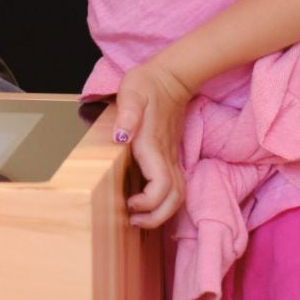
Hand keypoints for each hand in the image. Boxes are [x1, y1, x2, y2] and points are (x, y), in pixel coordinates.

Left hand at [111, 59, 193, 228]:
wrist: (171, 78)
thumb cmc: (148, 84)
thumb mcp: (132, 91)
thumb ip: (128, 113)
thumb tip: (121, 135)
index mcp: (153, 145)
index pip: (162, 186)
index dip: (149, 202)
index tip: (130, 202)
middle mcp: (166, 156)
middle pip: (174, 199)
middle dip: (157, 217)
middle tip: (133, 221)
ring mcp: (171, 157)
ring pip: (178, 195)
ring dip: (161, 212)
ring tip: (139, 217)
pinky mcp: (171, 156)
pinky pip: (174, 187)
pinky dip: (164, 202)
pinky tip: (147, 202)